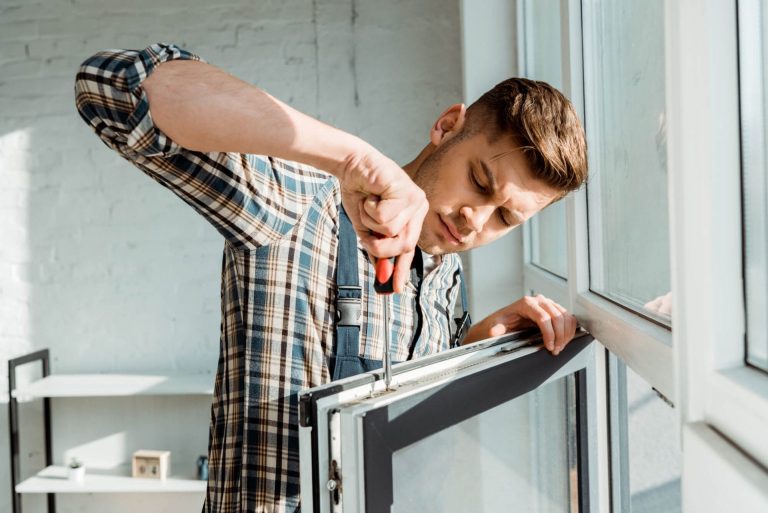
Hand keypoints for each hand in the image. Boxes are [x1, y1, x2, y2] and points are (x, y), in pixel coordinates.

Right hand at [337, 149, 428, 292]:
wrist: (350, 165)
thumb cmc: (360, 193)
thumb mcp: (367, 228)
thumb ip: (376, 249)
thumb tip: (382, 275)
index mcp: (412, 217)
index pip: (409, 249)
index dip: (401, 269)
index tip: (396, 288)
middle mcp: (418, 208)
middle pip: (402, 245)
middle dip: (379, 243)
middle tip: (366, 227)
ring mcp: (416, 199)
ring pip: (391, 232)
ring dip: (371, 221)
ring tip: (369, 204)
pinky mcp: (406, 191)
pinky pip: (385, 218)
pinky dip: (370, 209)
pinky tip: (371, 195)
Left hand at [464, 294, 577, 354]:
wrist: (505, 319)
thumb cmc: (502, 322)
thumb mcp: (496, 325)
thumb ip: (496, 329)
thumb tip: (495, 332)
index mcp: (526, 303)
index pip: (544, 317)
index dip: (549, 333)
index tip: (549, 346)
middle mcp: (539, 301)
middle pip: (557, 316)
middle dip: (559, 336)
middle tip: (556, 350)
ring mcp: (548, 304)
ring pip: (565, 316)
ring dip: (566, 334)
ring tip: (560, 347)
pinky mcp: (554, 310)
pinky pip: (568, 317)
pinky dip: (569, 329)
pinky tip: (565, 340)